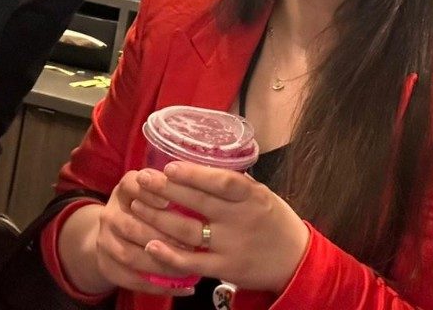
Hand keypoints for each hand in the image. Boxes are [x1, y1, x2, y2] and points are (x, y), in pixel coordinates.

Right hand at [59, 171, 197, 297]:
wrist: (113, 234)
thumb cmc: (146, 209)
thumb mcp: (153, 193)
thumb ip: (172, 191)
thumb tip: (203, 192)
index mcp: (124, 190)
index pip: (130, 185)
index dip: (149, 193)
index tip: (169, 201)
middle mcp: (110, 213)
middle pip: (131, 226)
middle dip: (162, 237)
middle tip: (191, 244)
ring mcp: (105, 241)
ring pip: (130, 256)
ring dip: (161, 264)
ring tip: (187, 268)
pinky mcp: (107, 266)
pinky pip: (131, 280)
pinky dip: (157, 286)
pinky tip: (182, 288)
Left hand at [132, 162, 310, 292]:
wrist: (294, 261)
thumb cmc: (276, 222)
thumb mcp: (262, 195)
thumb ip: (237, 184)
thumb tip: (204, 164)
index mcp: (251, 196)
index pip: (221, 182)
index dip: (194, 174)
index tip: (169, 166)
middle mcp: (240, 219)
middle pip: (198, 203)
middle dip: (166, 190)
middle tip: (142, 179)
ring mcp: (231, 245)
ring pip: (189, 231)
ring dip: (159, 218)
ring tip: (137, 206)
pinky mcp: (225, 268)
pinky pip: (192, 262)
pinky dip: (170, 255)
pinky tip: (150, 245)